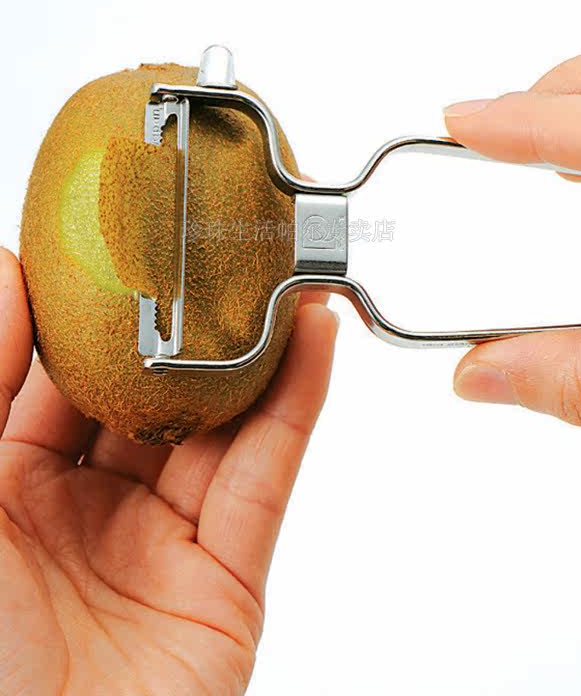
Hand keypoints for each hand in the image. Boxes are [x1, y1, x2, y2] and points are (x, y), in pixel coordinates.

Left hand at [0, 247, 336, 694]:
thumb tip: (5, 273)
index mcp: (11, 487)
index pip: (65, 373)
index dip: (99, 306)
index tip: (132, 236)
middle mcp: (92, 508)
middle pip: (157, 393)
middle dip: (193, 322)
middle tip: (224, 245)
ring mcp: (165, 541)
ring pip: (223, 428)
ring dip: (260, 353)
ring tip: (287, 276)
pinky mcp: (228, 577)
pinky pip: (265, 478)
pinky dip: (296, 408)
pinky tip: (316, 345)